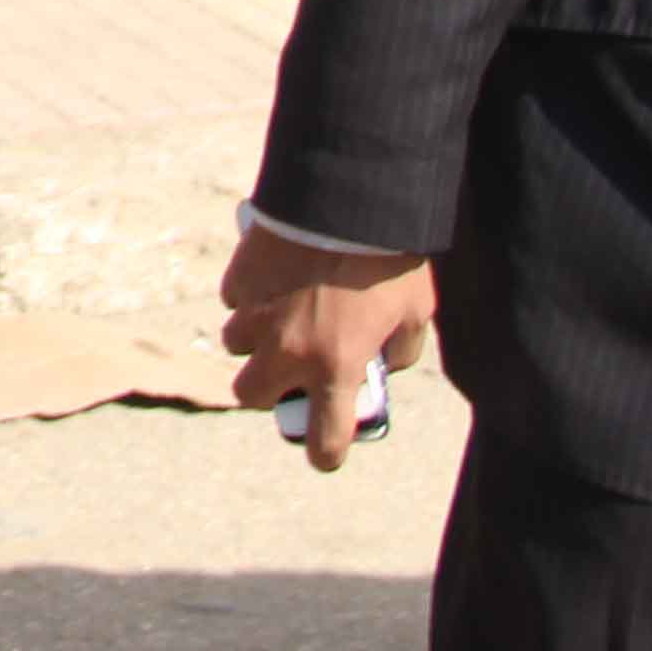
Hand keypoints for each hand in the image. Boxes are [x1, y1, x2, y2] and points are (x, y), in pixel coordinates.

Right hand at [218, 226, 436, 476]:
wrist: (350, 199)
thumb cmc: (390, 259)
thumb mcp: (415, 312)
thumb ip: (399, 350)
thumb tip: (382, 361)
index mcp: (336, 368)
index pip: (323, 440)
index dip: (325, 452)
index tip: (326, 447)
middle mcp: (288, 351)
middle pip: (252, 396)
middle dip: (268, 388)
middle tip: (289, 368)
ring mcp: (257, 315)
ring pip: (237, 345)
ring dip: (255, 338)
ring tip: (280, 313)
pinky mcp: (240, 279)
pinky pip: (236, 299)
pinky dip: (250, 296)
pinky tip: (274, 278)